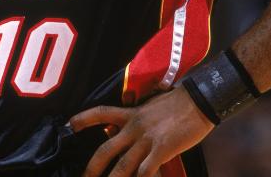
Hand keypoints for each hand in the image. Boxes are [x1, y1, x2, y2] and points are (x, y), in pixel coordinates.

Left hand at [69, 88, 213, 176]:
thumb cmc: (179, 103)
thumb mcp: (151, 106)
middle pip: (106, 150)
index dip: (84, 119)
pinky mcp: (161, 150)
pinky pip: (146, 172)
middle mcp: (135, 127)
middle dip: (92, 168)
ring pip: (122, 167)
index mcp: (132, 113)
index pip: (102, 112)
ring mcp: (147, 140)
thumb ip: (137, 119)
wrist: (199, 100)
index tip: (70, 125)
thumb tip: (123, 129)